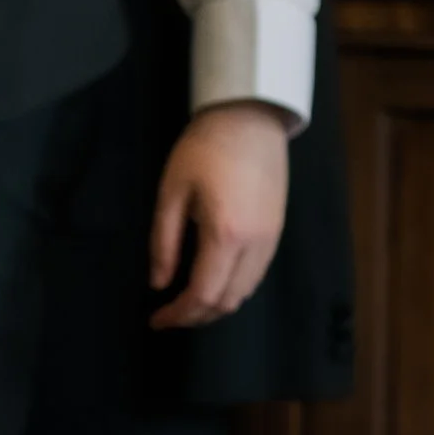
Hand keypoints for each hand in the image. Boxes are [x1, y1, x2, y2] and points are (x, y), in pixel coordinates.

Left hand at [149, 100, 291, 328]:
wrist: (250, 116)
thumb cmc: (204, 148)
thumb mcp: (172, 192)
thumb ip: (163, 242)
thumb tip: (159, 283)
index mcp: (225, 234)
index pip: (203, 295)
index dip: (178, 314)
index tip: (156, 318)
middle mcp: (255, 243)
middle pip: (227, 301)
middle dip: (196, 315)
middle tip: (170, 313)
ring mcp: (271, 237)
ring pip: (246, 291)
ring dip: (217, 304)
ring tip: (190, 299)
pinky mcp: (277, 228)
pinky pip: (257, 274)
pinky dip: (235, 287)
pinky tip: (215, 277)